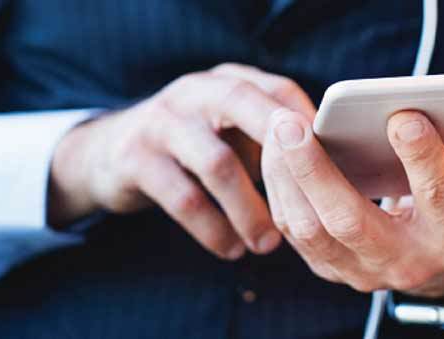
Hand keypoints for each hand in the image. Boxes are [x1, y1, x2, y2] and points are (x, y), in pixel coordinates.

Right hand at [49, 63, 315, 259]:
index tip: (333, 169)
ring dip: (249, 210)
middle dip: (283, 155)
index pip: (278, 90)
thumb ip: (270, 142)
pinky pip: (185, 199)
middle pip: (245, 107)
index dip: (309, 128)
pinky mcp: (135, 158)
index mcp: (226, 81)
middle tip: (311, 202)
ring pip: (218, 164)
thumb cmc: (192, 146)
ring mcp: (161, 122)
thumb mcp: (229, 131)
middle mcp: (194, 92)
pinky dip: (213, 229)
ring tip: (268, 244)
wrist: (109, 153)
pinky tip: (231, 249)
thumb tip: (330, 174)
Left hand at [262, 109, 443, 296]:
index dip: (421, 155)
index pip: (437, 197)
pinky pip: (295, 231)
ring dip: (286, 178)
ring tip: (276, 130)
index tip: (401, 115)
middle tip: (290, 124)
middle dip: (316, 171)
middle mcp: (404, 263)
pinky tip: (277, 153)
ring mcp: (362, 271)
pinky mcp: (332, 267)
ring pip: (310, 230)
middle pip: (349, 222)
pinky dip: (281, 189)